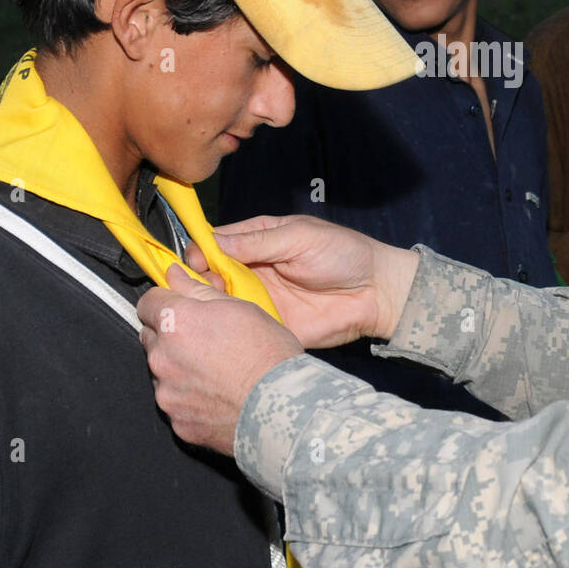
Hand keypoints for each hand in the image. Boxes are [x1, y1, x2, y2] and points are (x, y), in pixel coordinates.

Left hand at [138, 264, 303, 454]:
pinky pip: (175, 402)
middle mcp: (162, 357)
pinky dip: (189, 397)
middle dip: (171, 336)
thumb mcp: (240, 307)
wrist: (281, 406)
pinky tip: (216, 393)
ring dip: (179, 367)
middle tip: (205, 338)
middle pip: (152, 337)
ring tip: (216, 370)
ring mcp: (167, 392)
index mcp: (176, 322)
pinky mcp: (176, 420)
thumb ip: (198, 290)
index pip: (147, 302)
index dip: (166, 302)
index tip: (179, 306)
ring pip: (162, 371)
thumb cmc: (268, 355)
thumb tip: (177, 276)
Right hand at [190, 214, 419, 348]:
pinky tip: (219, 329)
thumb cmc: (343, 254)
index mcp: (257, 240)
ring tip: (210, 306)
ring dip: (208, 305)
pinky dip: (226, 329)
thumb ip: (257, 241)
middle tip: (201, 287)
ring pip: (218, 303)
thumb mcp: (299, 237)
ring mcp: (257, 299)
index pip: (215, 243)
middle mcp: (251, 270)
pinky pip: (239, 328)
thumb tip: (212, 242)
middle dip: (197, 280)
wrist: (376, 293)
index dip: (199, 251)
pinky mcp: (267, 327)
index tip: (192, 261)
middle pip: (209, 275)